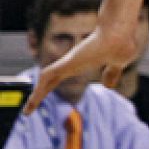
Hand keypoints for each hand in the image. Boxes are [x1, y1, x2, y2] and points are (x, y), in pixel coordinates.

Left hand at [23, 24, 140, 114]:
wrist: (119, 37)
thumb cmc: (120, 46)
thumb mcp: (117, 64)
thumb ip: (111, 73)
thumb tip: (107, 86)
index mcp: (82, 64)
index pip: (61, 76)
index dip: (52, 86)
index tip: (44, 93)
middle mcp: (72, 63)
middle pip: (50, 80)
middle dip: (40, 93)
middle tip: (30, 107)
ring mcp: (68, 63)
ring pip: (46, 80)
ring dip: (36, 96)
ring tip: (27, 111)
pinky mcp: (67, 63)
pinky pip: (47, 77)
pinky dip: (39, 91)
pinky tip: (33, 102)